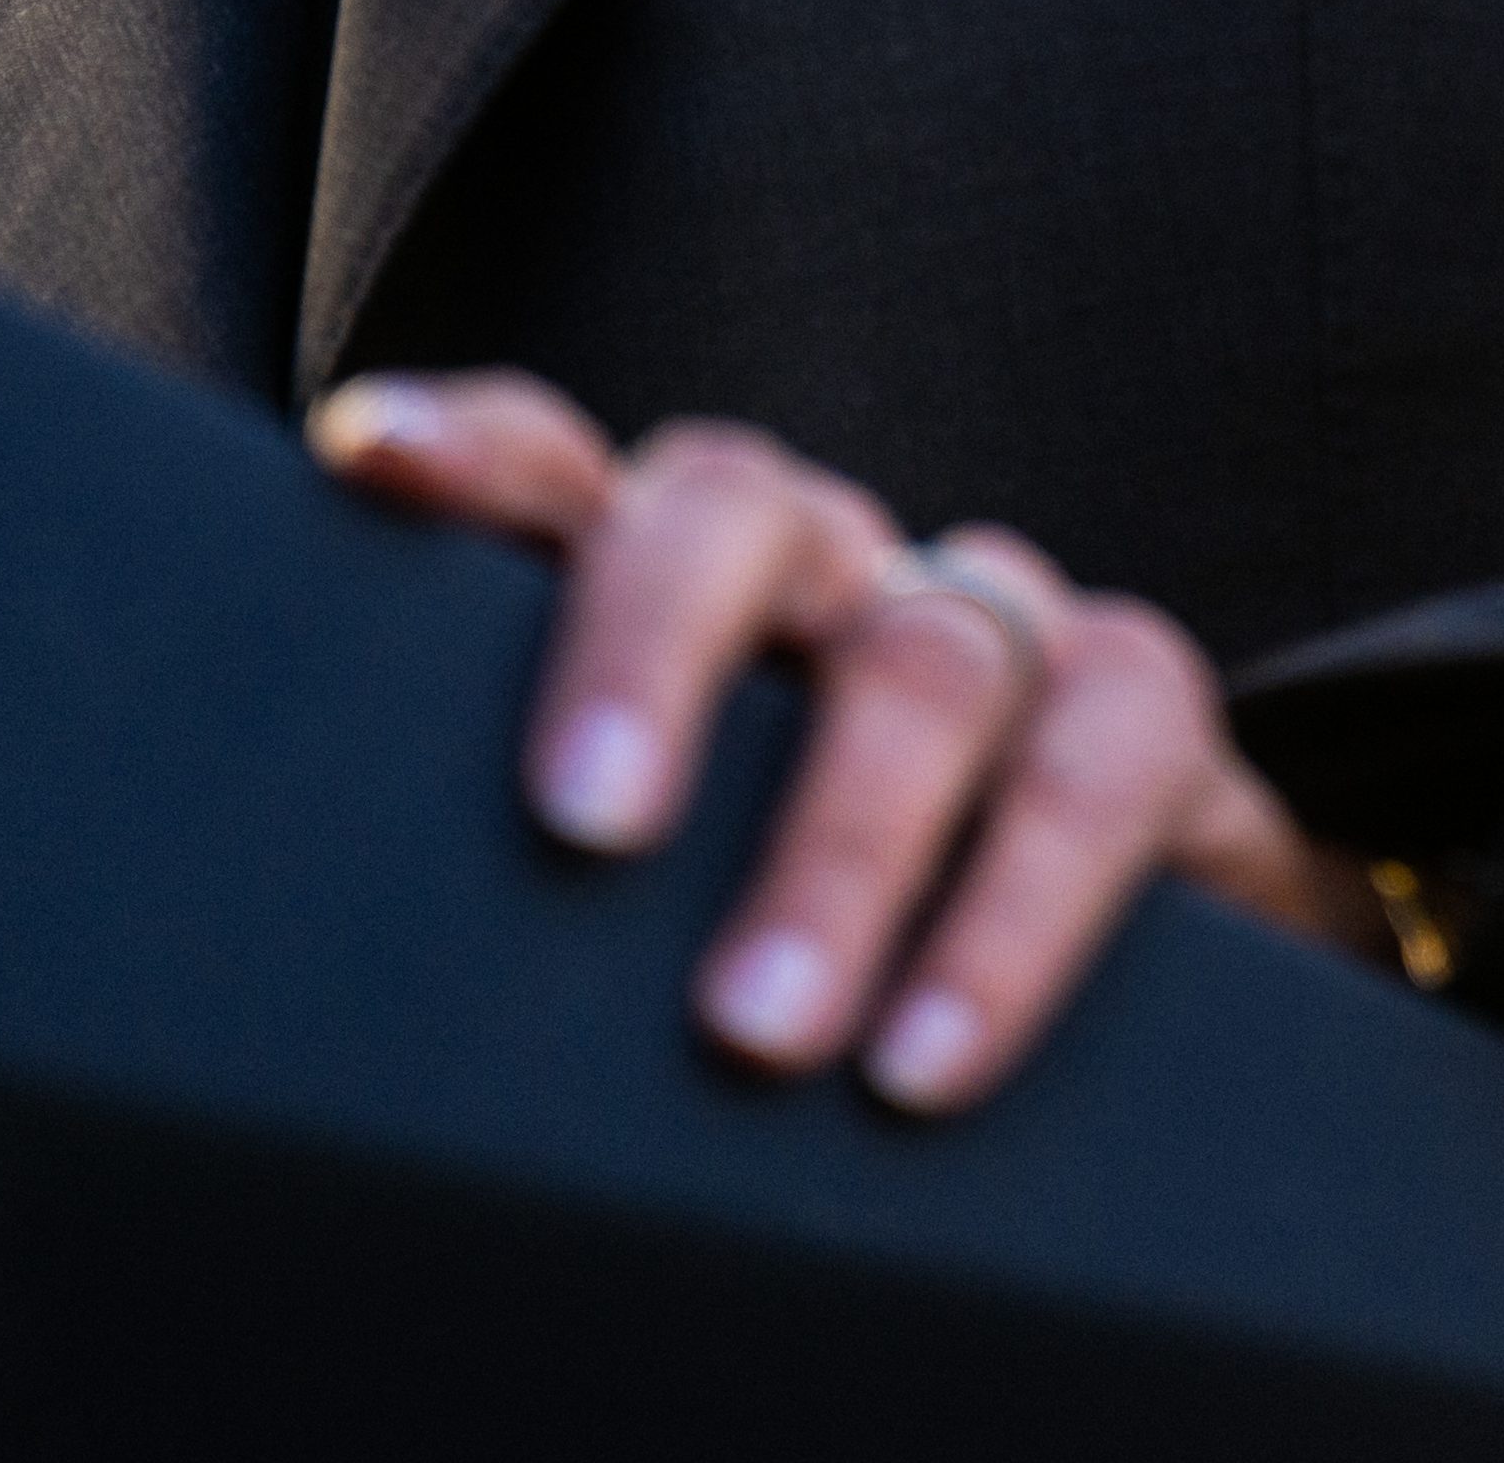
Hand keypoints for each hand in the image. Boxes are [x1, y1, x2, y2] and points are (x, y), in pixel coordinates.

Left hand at [309, 367, 1380, 1107]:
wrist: (1121, 984)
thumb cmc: (800, 940)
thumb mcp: (664, 890)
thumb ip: (549, 880)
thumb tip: (364, 977)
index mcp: (673, 587)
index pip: (555, 468)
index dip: (470, 448)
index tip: (368, 458)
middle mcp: (822, 565)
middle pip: (730, 511)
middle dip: (653, 650)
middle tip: (585, 827)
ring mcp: (987, 619)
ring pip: (917, 656)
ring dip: (838, 847)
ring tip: (757, 1033)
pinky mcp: (1139, 705)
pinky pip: (1100, 757)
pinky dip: (1012, 912)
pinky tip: (930, 1055)